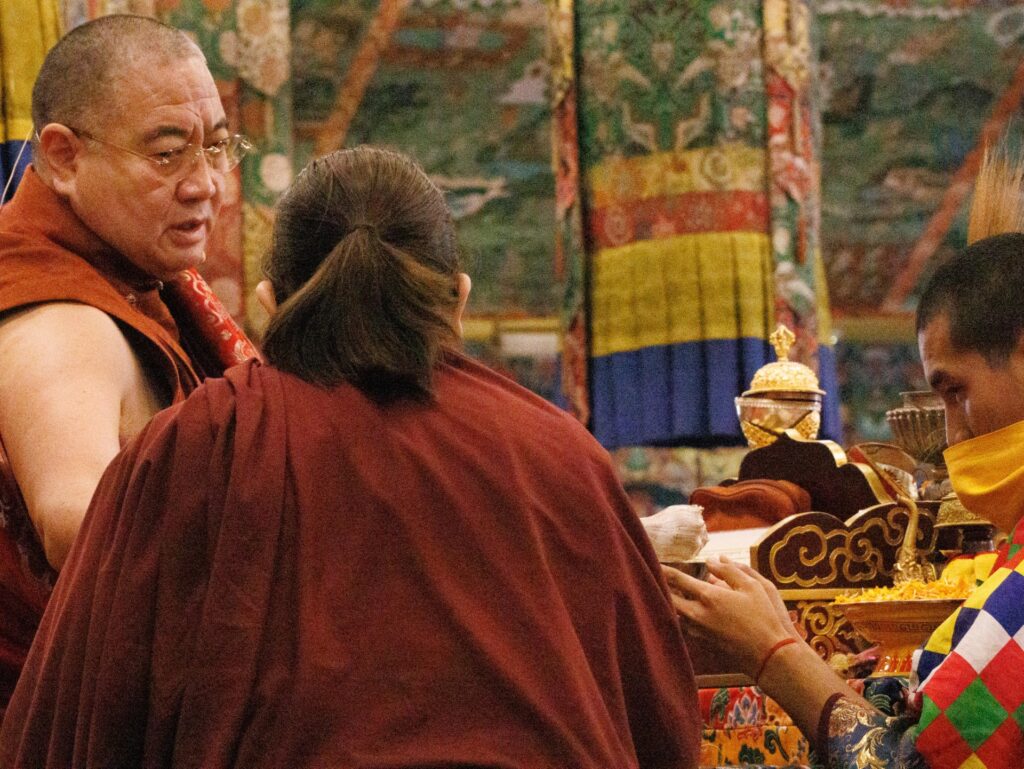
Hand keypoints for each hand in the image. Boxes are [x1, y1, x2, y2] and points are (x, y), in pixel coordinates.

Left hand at [662, 556, 799, 678]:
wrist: (769, 656)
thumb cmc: (764, 618)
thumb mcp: (752, 586)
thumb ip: (730, 570)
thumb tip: (712, 560)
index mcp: (709, 597)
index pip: (676, 579)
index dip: (662, 569)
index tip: (652, 561)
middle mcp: (698, 614)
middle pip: (667, 598)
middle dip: (659, 586)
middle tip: (652, 576)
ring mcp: (698, 631)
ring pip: (674, 613)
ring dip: (668, 602)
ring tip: (664, 591)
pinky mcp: (703, 643)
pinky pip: (684, 626)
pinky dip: (679, 616)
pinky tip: (682, 611)